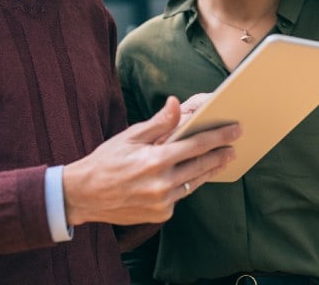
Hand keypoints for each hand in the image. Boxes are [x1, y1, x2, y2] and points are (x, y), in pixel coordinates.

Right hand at [62, 96, 240, 225]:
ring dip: (209, 171)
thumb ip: (158, 123)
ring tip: (221, 160)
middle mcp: (161, 184)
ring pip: (194, 183)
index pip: (196, 145)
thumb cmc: (106, 161)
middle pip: (201, 166)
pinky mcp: (160, 215)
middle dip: (220, 155)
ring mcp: (161, 202)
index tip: (235, 130)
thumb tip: (177, 103)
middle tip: (234, 146)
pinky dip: (185, 185)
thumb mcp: (130, 137)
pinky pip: (179, 197)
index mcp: (155, 160)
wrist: (83, 195)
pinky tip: (192, 176)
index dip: (218, 136)